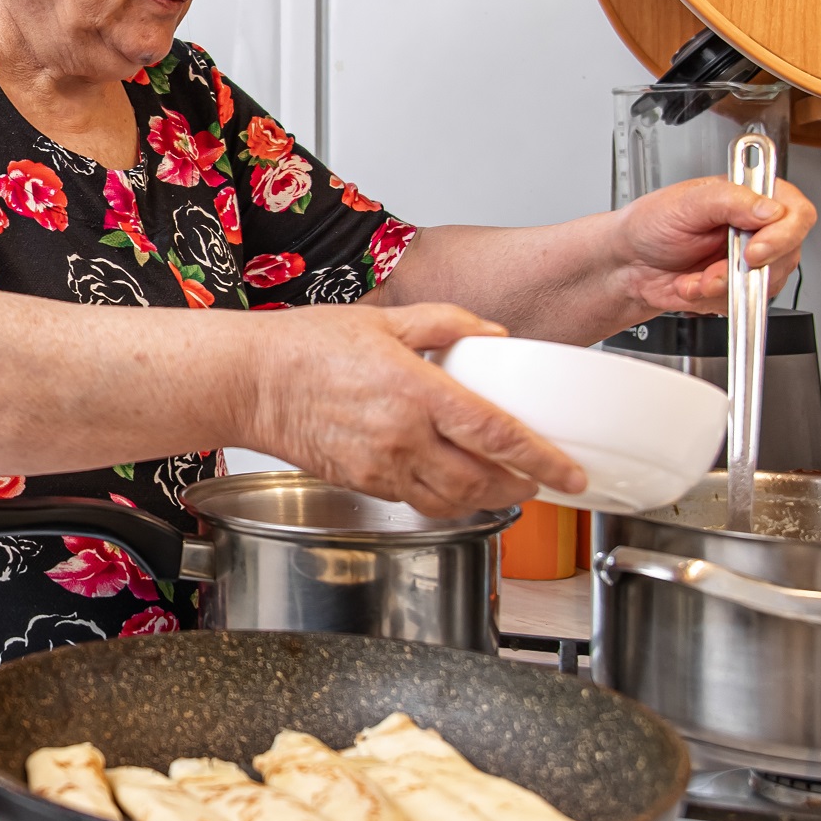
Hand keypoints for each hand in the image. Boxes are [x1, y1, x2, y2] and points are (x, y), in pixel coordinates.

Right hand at [242, 303, 583, 517]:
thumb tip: (493, 335)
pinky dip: (446, 500)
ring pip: (453, 501)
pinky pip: (418, 502)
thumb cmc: (304, 347)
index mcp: (415, 390)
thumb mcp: (383, 318)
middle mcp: (402, 436)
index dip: (542, 458)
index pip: (497, 434)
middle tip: (542, 478)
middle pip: (483, 479)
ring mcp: (381, 466)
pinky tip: (454, 485)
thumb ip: (445, 323)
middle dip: (521, 485)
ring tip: (504, 485)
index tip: (570, 474)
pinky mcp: (363, 483)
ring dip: (487, 498)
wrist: (249, 382)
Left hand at [608, 177, 817, 312]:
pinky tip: (693, 286)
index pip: (796, 213)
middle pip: (787, 254)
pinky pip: (745, 304)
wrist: (628, 264)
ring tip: (694, 277)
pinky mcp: (739, 287)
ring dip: (724, 287)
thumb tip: (769, 209)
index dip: (782, 235)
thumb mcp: (685, 203)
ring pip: (766, 284)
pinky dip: (714, 301)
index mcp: (751, 196)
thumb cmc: (651, 225)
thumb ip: (729, 200)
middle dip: (744, 270)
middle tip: (713, 272)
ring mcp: (752, 260)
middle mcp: (758, 227)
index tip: (754, 251)